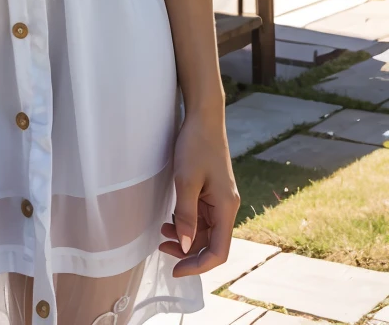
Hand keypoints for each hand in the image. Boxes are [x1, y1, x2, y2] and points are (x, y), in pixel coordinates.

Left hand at [159, 112, 239, 276]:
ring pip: (205, 232)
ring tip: (162, 233)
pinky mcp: (211, 192)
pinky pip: (201, 217)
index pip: (219, 251)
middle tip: (162, 248)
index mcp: (226, 207)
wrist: (203, 117)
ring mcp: (219, 200)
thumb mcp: (186, 179)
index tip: (175, 270)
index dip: (198, 265)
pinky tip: (170, 220)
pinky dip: (186, 223)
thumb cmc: (196, 144)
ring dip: (185, 237)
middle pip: (211, 243)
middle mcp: (226, 207)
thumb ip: (186, 215)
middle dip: (188, 252)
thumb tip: (186, 246)